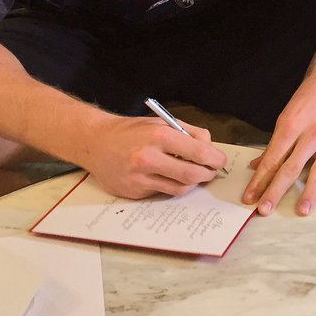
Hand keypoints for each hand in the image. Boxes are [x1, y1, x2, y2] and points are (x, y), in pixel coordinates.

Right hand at [83, 115, 226, 199]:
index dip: (216, 159)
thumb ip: (189, 132)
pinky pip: (163, 192)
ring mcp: (140, 177)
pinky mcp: (134, 191)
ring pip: (180, 188)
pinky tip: (169, 176)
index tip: (220, 161)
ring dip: (192, 183)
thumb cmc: (132, 130)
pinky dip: (171, 186)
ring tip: (193, 174)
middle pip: (192, 175)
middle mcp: (149, 158)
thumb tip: (210, 147)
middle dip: (208, 175)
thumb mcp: (161, 122)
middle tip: (211, 171)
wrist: (96, 142)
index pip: (199, 153)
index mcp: (159, 136)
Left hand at [242, 77, 315, 216]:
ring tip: (301, 211)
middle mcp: (311, 133)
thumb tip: (258, 166)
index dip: (259, 180)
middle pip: (291, 168)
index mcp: (291, 126)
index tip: (249, 198)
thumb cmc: (309, 97)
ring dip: (309, 192)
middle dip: (276, 190)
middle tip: (264, 211)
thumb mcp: (287, 115)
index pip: (272, 159)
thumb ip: (276, 143)